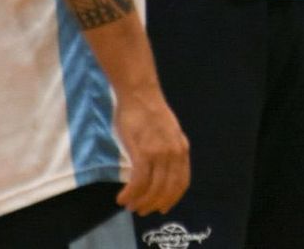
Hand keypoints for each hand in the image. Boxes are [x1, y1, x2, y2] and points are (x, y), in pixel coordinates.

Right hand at [113, 89, 190, 214]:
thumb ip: (167, 150)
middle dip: (154, 204)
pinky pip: (138, 181)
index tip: (163, 208)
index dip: (173, 198)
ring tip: (129, 205)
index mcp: (182, 148)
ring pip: (153, 188)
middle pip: (168, 189)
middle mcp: (174, 153)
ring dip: (140, 201)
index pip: (182, 182)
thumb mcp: (167, 132)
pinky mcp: (143, 151)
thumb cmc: (148, 111)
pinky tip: (121, 197)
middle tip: (141, 210)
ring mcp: (160, 153)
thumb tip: (161, 170)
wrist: (140, 93)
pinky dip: (130, 193)